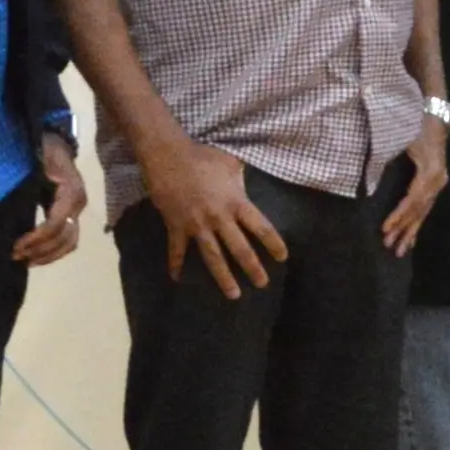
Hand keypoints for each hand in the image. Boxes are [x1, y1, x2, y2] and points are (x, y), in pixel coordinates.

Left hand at [11, 132, 86, 265]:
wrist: (54, 142)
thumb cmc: (41, 148)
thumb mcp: (33, 159)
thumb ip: (26, 180)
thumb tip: (6, 201)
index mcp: (71, 191)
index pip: (57, 223)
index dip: (37, 238)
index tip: (15, 245)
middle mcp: (78, 204)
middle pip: (65, 237)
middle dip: (41, 250)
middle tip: (15, 256)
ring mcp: (77, 210)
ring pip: (70, 242)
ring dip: (48, 255)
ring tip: (25, 260)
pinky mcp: (70, 214)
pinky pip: (67, 239)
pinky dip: (53, 251)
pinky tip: (34, 255)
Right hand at [140, 135, 288, 297]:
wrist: (167, 155)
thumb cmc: (202, 156)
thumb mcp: (230, 162)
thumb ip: (243, 175)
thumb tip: (253, 173)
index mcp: (236, 202)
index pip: (261, 227)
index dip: (273, 244)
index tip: (282, 258)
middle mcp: (219, 218)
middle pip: (239, 249)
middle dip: (252, 268)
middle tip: (262, 284)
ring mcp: (196, 225)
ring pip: (213, 257)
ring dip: (223, 278)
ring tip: (233, 295)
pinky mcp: (175, 226)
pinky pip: (176, 250)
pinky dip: (176, 264)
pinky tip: (177, 279)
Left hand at [383, 112, 449, 254]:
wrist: (435, 116)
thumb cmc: (416, 124)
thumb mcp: (402, 138)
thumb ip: (388, 158)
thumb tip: (369, 181)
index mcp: (431, 171)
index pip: (413, 199)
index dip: (399, 215)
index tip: (385, 228)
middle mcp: (438, 180)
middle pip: (419, 210)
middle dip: (403, 229)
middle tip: (389, 246)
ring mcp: (439, 183)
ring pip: (424, 212)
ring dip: (411, 232)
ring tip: (400, 250)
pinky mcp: (436, 184)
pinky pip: (426, 208)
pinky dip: (418, 224)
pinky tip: (412, 239)